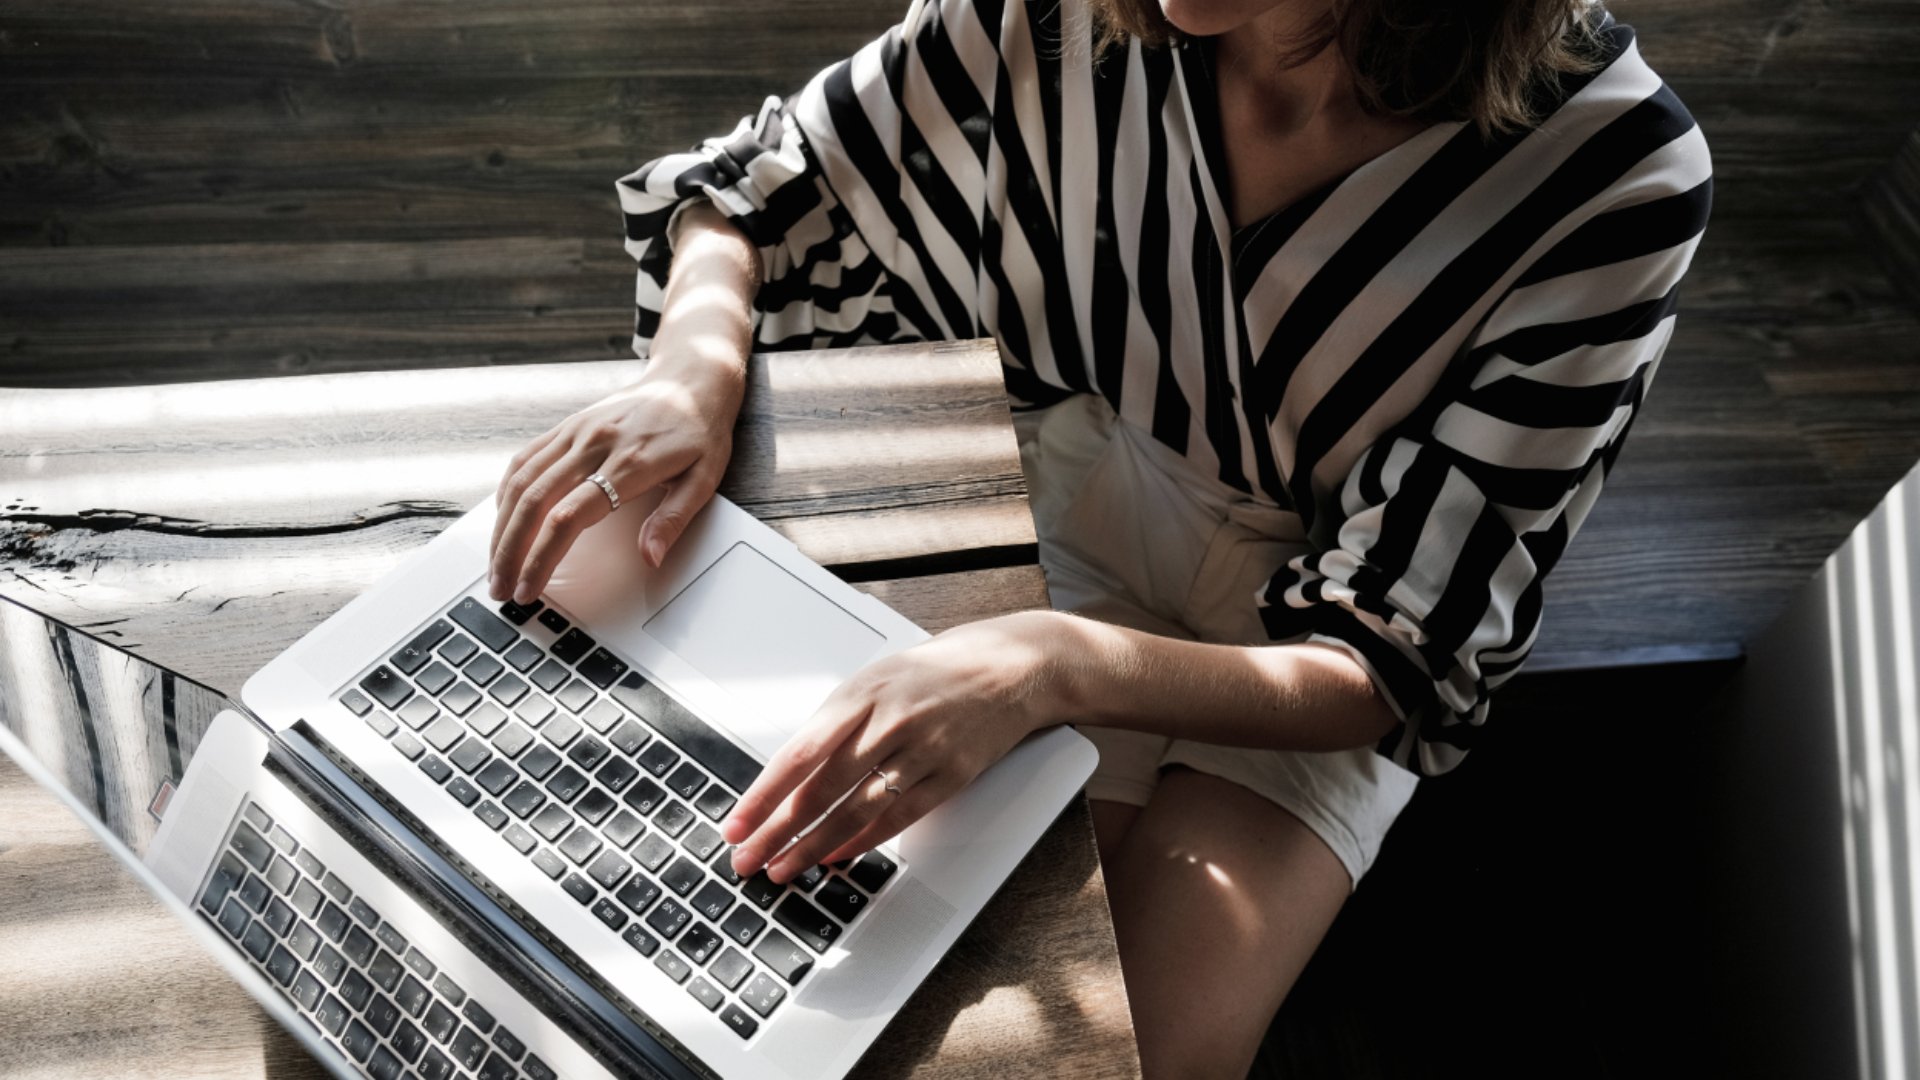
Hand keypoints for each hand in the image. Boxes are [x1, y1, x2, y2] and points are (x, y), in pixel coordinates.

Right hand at [488, 359, 743, 603]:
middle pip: (534, 503)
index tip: (529, 588)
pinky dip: (506, 492)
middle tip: (500, 588)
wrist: (690, 379)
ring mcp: (576, 432)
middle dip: (510, 552)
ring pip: (521, 482)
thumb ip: (674, 519)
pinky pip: (525, 459)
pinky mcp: (567, 425)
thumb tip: (650, 558)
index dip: (542, 558)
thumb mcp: (704, 478)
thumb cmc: (699, 432)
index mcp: (629, 463)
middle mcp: (594, 444)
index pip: (569, 518)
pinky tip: (503, 520)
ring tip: (496, 564)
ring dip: (501, 528)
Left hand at [722, 611, 1072, 882]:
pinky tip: (836, 856)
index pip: (800, 753)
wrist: (1012, 666)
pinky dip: (863, 840)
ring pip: (857, 809)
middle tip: (747, 859)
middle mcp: (890, 721)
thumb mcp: (877, 678)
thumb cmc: (935, 673)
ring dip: (814, 845)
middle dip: (778, 830)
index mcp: (861, 693)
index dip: (764, 795)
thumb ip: (837, 721)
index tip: (737, 824)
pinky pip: (899, 816)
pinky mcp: (953, 774)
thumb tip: (789, 774)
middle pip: (822, 788)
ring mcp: (923, 749)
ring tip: (784, 868)